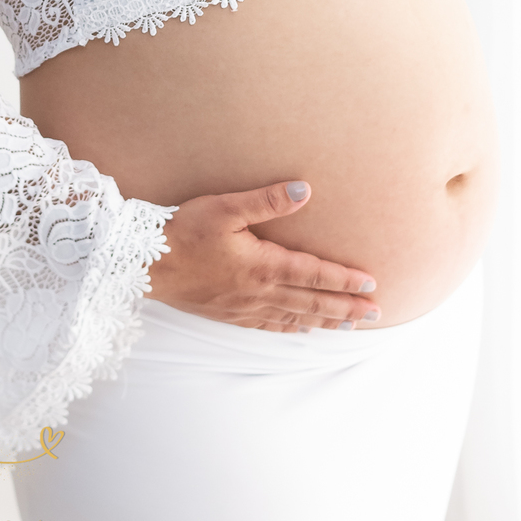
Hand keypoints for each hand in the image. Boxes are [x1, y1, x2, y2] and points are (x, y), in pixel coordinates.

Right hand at [146, 180, 380, 333]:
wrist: (145, 266)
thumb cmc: (184, 231)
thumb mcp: (225, 207)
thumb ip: (266, 200)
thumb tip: (305, 190)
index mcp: (262, 266)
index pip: (314, 274)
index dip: (344, 281)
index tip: (371, 285)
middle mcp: (258, 293)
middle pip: (311, 303)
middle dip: (345, 310)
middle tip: (375, 315)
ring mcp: (244, 308)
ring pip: (294, 318)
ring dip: (324, 322)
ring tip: (348, 327)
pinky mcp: (229, 315)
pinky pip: (269, 327)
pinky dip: (291, 328)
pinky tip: (299, 330)